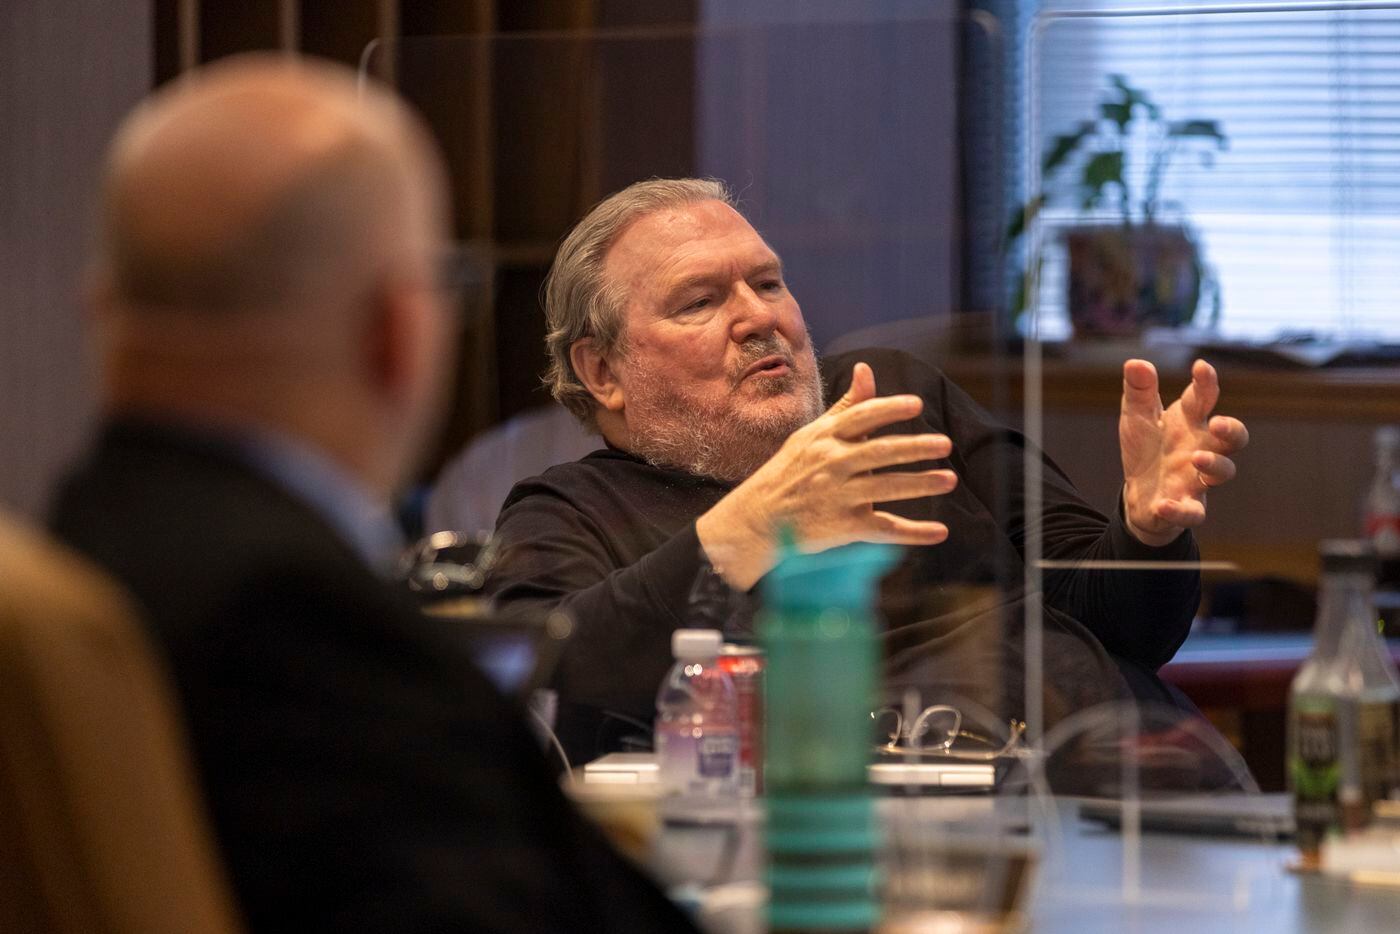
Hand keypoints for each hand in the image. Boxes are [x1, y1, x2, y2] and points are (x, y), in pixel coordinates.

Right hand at [696, 362, 956, 588]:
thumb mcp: (813, 434)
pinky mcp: (843, 527)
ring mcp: (838, 496)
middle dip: (913, 448)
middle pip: (879, 453)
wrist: (758, 518)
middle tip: (945, 444)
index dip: (889, 410)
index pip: (861, 418)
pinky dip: (913, 533)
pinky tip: (939, 532)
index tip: (916, 405)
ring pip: (886, 488)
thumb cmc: (791, 470)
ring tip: (949, 480)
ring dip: (920, 484)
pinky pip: (884, 529)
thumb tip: (866, 368)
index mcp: (825, 437)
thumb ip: (847, 406)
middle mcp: (831, 464)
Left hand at [1119, 358, 1248, 546]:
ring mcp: (1197, 478)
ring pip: (1223, 472)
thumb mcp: (1136, 417)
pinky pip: (1193, 512)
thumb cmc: (1146, 448)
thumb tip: (1135, 361)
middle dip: (1232, 429)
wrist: (1139, 494)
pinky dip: (1181, 510)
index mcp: (1189, 421)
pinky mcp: (1187, 506)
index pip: (1204, 398)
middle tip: (1218, 423)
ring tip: (1196, 458)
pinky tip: (1164, 505)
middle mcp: (1201, 447)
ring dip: (1214, 465)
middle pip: (1233, 438)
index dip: (1206, 382)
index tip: (1201, 367)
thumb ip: (1139, 391)